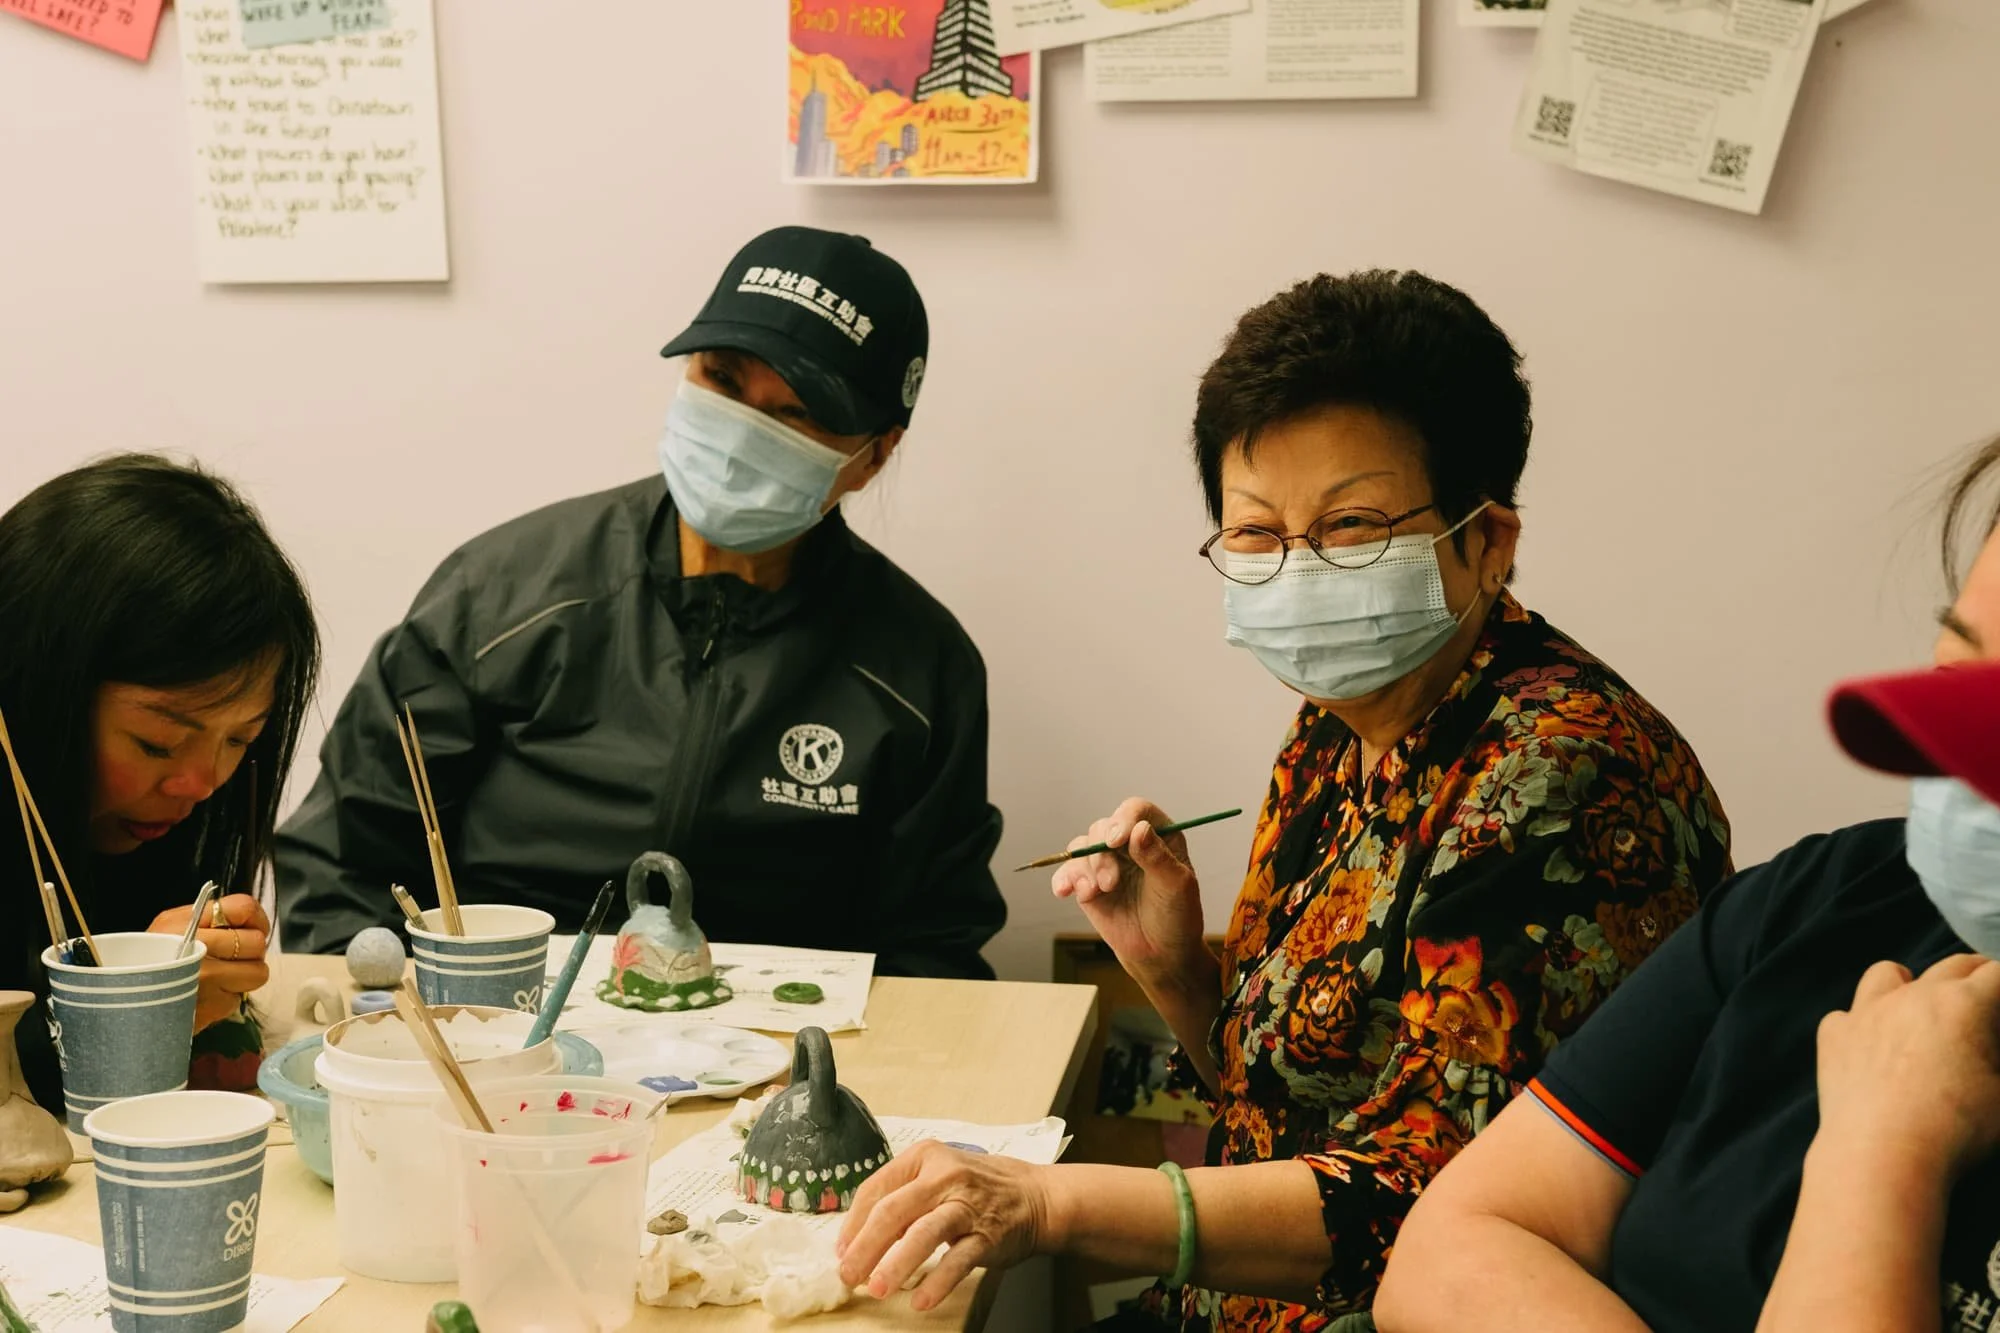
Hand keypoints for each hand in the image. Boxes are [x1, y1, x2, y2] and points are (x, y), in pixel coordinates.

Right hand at [149, 893, 270, 1030]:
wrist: (120, 1003)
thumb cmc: (149, 961)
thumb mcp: (170, 928)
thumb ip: (207, 918)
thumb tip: (248, 915)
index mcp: (187, 921)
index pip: (245, 908)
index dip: (256, 920)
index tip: (250, 930)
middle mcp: (200, 948)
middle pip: (257, 943)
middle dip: (250, 953)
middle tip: (231, 959)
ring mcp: (207, 980)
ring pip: (258, 973)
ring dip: (243, 978)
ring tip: (220, 978)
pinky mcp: (212, 1007)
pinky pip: (237, 999)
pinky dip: (225, 999)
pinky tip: (203, 997)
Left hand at [836, 1142, 1055, 1310]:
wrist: (1036, 1195)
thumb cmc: (979, 1187)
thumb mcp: (938, 1177)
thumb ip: (903, 1200)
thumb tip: (860, 1239)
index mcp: (924, 1157)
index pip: (876, 1188)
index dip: (853, 1224)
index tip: (841, 1251)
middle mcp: (944, 1176)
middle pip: (893, 1211)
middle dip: (865, 1247)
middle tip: (849, 1275)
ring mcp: (967, 1204)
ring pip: (923, 1233)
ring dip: (896, 1264)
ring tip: (878, 1288)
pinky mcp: (987, 1234)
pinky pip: (958, 1260)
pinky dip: (938, 1281)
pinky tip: (921, 1299)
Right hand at [1051, 798, 1206, 990]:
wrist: (1160, 953)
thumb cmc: (1177, 917)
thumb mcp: (1176, 888)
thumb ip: (1158, 858)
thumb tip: (1139, 829)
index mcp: (1159, 836)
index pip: (1136, 811)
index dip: (1123, 820)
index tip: (1117, 841)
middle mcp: (1130, 843)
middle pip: (1103, 827)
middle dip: (1101, 852)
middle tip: (1110, 882)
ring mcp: (1107, 862)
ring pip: (1083, 845)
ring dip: (1086, 867)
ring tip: (1095, 892)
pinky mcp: (1088, 882)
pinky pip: (1068, 870)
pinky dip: (1063, 878)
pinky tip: (1065, 891)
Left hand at [1815, 955, 1999, 1178]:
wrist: (1881, 1153)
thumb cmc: (1956, 1128)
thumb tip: (1992, 1053)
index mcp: (1963, 1004)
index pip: (1998, 974)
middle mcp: (1912, 995)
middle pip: (1950, 966)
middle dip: (1976, 974)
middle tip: (1988, 993)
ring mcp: (1866, 1011)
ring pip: (1887, 974)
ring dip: (1910, 983)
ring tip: (1923, 1006)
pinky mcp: (1833, 1036)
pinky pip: (1846, 1013)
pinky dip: (1861, 1022)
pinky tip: (1871, 1043)